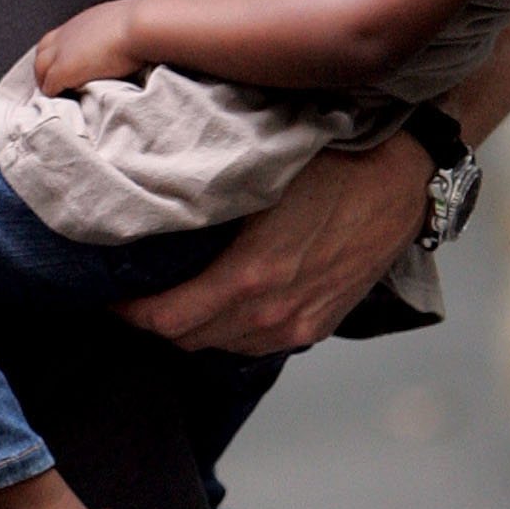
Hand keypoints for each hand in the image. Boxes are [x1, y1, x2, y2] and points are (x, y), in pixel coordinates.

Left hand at [33, 0, 143, 96]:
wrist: (141, 27)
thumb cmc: (143, 25)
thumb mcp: (126, 23)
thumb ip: (118, 32)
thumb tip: (128, 40)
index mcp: (83, 22)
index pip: (57, 38)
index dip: (57, 54)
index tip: (65, 66)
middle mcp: (67, 34)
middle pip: (42, 53)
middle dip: (45, 69)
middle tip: (54, 85)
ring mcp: (62, 52)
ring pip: (40, 69)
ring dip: (46, 83)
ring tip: (57, 97)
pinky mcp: (63, 69)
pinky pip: (49, 86)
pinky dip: (52, 94)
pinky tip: (62, 102)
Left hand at [117, 131, 431, 356]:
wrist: (403, 177)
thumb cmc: (330, 162)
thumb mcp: (255, 176)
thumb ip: (204, 201)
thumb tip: (151, 202)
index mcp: (248, 277)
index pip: (165, 319)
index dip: (127, 313)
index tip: (106, 296)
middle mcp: (270, 313)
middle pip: (187, 339)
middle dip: (153, 322)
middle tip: (132, 293)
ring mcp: (297, 325)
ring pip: (221, 346)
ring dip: (191, 328)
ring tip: (171, 297)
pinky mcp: (317, 326)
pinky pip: (256, 343)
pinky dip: (228, 330)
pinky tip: (220, 302)